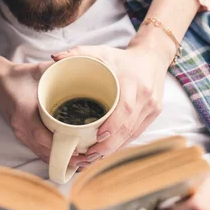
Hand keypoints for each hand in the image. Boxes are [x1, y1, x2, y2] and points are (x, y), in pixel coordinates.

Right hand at [0, 60, 86, 167]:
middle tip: (86, 160)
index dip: (61, 146)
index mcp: (25, 112)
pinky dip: (51, 156)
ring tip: (80, 164)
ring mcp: (20, 133)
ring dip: (59, 160)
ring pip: (41, 153)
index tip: (79, 150)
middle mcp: (21, 126)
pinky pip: (37, 150)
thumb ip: (59, 67)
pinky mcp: (21, 135)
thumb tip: (80, 63)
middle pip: (44, 150)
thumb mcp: (38, 69)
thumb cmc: (19, 76)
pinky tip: (65, 160)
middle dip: (65, 158)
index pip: (44, 136)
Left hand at [52, 42, 168, 162]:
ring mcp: (152, 107)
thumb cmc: (122, 57)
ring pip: (133, 133)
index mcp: (133, 81)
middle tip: (89, 156)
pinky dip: (122, 142)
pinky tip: (108, 150)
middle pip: (129, 127)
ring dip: (115, 148)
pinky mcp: (154, 113)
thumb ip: (77, 53)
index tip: (98, 137)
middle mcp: (145, 96)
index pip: (125, 108)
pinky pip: (137, 132)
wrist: (152, 57)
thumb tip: (55, 57)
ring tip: (94, 157)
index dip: (113, 125)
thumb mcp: (101, 51)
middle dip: (110, 145)